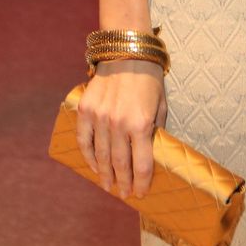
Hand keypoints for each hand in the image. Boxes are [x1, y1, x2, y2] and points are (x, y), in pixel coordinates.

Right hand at [76, 60, 166, 197]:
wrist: (127, 51)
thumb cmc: (149, 78)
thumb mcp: (160, 104)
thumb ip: (156, 130)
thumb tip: (152, 153)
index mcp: (141, 123)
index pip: (141, 164)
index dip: (141, 182)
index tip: (140, 193)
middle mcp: (119, 124)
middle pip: (119, 164)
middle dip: (123, 182)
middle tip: (124, 194)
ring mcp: (100, 118)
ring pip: (100, 156)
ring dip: (104, 174)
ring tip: (108, 185)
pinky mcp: (86, 110)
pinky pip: (84, 140)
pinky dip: (88, 156)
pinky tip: (93, 165)